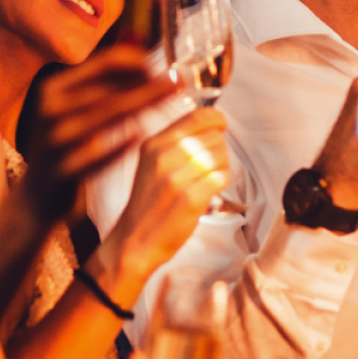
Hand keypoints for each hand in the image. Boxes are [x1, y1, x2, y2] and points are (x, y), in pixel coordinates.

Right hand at [21, 44, 179, 219]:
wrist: (37, 199)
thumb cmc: (66, 147)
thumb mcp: (73, 110)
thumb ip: (101, 85)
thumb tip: (143, 52)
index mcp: (53, 88)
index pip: (104, 63)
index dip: (139, 62)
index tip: (165, 68)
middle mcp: (49, 110)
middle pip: (110, 88)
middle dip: (150, 84)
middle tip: (180, 81)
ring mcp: (54, 140)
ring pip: (107, 116)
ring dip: (144, 105)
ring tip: (171, 100)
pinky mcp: (62, 170)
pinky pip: (98, 153)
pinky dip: (121, 143)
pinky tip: (144, 136)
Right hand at [105, 108, 230, 275]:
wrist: (135, 241)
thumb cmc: (149, 203)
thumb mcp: (151, 163)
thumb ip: (176, 142)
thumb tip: (211, 124)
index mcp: (154, 144)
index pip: (197, 117)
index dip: (216, 119)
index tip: (220, 127)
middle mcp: (163, 157)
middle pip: (213, 137)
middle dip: (219, 150)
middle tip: (207, 167)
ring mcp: (177, 178)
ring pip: (220, 155)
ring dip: (221, 167)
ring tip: (206, 180)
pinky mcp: (191, 198)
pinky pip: (222, 177)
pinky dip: (221, 183)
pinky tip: (209, 191)